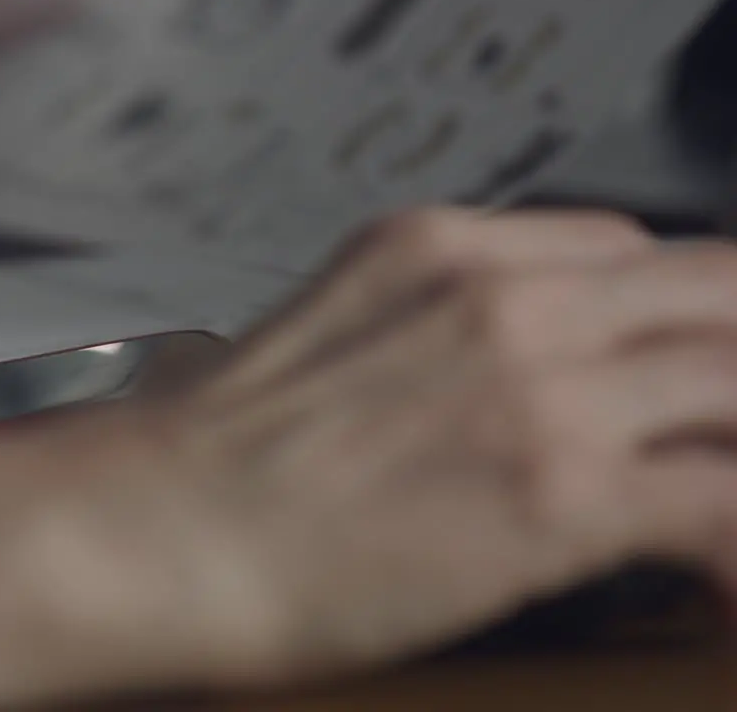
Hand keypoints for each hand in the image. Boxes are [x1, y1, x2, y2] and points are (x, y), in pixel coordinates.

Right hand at [25, 208, 736, 687]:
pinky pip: (727, 499)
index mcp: (438, 247)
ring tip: (719, 502)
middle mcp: (500, 294)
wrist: (154, 532)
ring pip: (734, 379)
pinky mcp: (557, 490)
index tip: (671, 366)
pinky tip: (716, 586)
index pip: (623, 247)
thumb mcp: (327, 336)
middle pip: (707, 293)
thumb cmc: (212, 459)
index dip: (667, 314)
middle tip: (713, 430)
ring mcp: (536, 383)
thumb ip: (427, 327)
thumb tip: (494, 375)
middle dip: (726, 365)